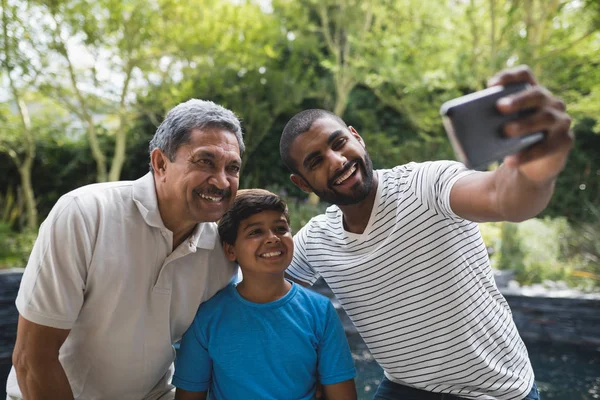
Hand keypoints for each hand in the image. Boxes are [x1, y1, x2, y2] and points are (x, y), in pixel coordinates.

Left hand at [487, 65, 572, 185]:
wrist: (532, 166)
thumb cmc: (512, 140)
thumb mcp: (500, 129)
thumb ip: (488, 121)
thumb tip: (463, 123)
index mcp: (532, 94)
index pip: (525, 76)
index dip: (509, 77)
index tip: (491, 85)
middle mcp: (551, 103)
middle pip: (536, 94)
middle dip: (518, 99)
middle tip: (500, 106)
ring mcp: (561, 121)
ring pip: (544, 118)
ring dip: (524, 124)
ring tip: (506, 131)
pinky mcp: (564, 142)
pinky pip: (546, 147)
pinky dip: (526, 155)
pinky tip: (510, 160)